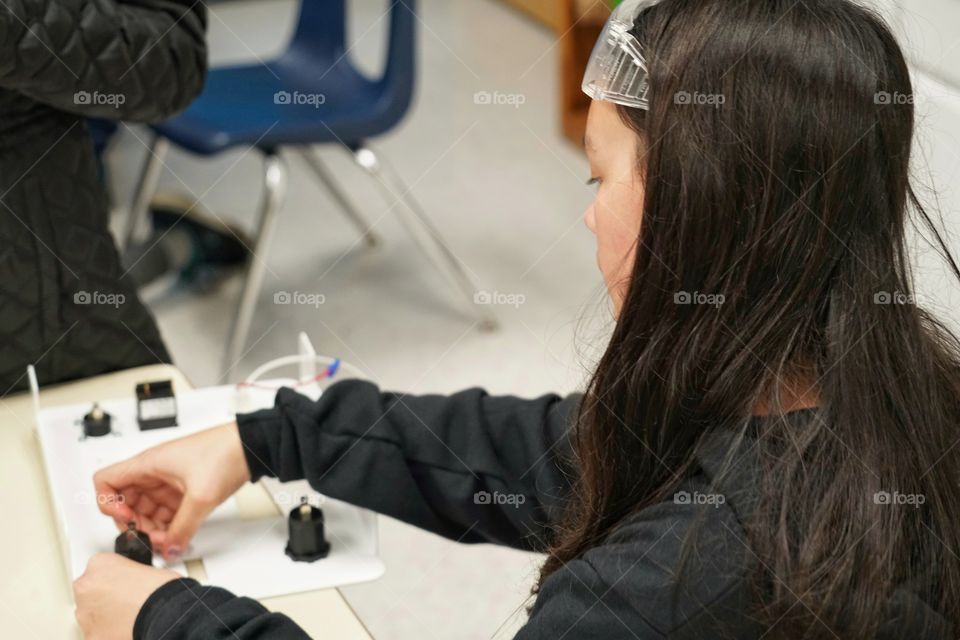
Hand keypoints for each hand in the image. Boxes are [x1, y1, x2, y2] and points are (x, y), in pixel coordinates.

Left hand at [73, 553, 179, 639]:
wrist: (163, 613)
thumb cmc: (160, 588)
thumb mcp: (147, 567)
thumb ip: (130, 574)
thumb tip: (134, 583)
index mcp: (99, 563)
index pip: (99, 568)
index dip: (114, 577)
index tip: (124, 583)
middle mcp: (86, 587)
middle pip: (90, 591)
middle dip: (104, 597)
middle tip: (127, 600)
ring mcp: (85, 614)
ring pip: (90, 614)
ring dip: (104, 616)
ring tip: (129, 617)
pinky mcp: (92, 636)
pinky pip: (97, 634)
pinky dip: (109, 633)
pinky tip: (126, 629)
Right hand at [94, 422, 250, 558]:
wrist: (251, 446)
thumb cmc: (225, 453)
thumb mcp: (201, 497)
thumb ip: (182, 528)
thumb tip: (170, 548)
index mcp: (148, 464)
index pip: (105, 482)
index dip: (108, 504)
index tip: (126, 520)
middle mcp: (153, 472)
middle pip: (126, 502)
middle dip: (135, 524)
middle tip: (151, 539)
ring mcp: (168, 481)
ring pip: (146, 510)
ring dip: (152, 528)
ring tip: (168, 541)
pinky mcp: (184, 489)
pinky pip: (166, 511)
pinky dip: (168, 525)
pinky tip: (177, 536)